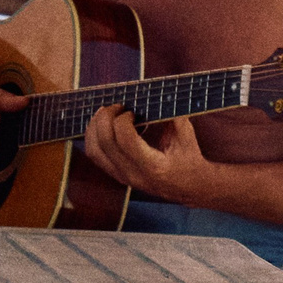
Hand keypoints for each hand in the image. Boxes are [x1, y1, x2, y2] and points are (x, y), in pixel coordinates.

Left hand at [82, 107, 209, 201]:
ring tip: (105, 112)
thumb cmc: (189, 159)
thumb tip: (152, 95)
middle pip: (104, 143)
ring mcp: (122, 177)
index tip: (131, 111)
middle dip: (105, 118)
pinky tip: (103, 124)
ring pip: (94, 151)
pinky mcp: (116, 175)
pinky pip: (95, 155)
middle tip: (116, 106)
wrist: (190, 187)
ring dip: (94, 126)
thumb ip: (170, 114)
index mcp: (153, 167)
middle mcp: (133, 175)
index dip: (123, 119)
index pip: (125, 140)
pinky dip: (93, 136)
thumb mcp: (186, 135)